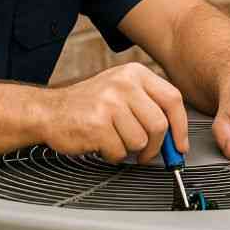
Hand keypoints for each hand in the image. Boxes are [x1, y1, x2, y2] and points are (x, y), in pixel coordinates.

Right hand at [43, 62, 187, 163]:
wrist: (49, 111)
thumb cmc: (89, 104)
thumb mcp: (122, 91)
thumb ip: (150, 107)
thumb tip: (176, 137)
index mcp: (135, 73)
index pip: (172, 99)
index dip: (180, 126)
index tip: (180, 144)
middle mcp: (124, 84)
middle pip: (159, 124)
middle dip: (156, 147)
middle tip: (146, 154)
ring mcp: (110, 103)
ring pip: (140, 141)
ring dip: (130, 150)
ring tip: (115, 140)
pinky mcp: (97, 124)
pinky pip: (120, 152)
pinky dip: (113, 156)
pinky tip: (101, 144)